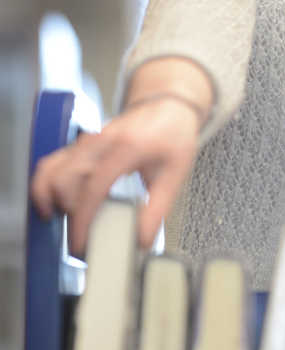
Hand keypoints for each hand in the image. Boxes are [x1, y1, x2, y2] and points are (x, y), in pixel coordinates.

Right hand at [31, 98, 199, 255]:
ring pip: (51, 170)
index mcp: (126, 148)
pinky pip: (51, 163)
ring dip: (52, 199)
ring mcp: (87, 141)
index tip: (81, 242)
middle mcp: (101, 141)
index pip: (94, 186)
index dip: (83, 218)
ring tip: (65, 220)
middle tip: (81, 234)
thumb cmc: (172, 135)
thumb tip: (141, 240)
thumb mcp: (174, 174)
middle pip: (65, 180)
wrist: (167, 107)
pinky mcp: (79, 144)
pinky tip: (53, 203)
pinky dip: (45, 185)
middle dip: (67, 212)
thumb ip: (157, 210)